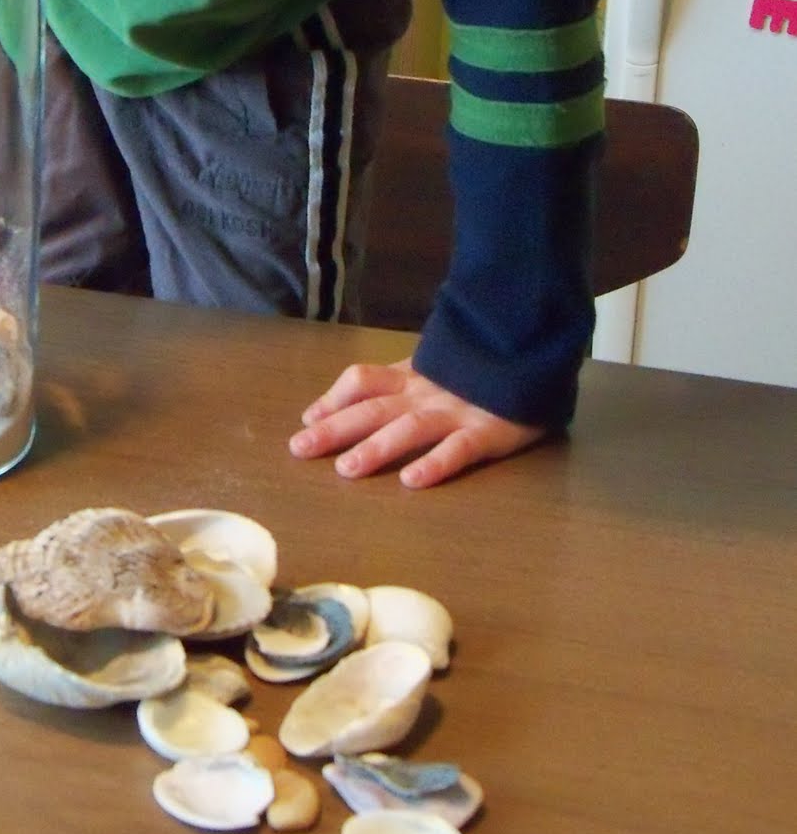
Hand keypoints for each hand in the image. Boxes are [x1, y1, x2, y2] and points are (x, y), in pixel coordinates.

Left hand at [288, 357, 543, 487]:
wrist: (534, 353)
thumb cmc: (478, 372)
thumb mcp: (432, 370)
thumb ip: (393, 384)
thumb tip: (341, 404)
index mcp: (412, 378)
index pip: (364, 382)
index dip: (333, 399)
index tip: (306, 420)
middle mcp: (426, 394)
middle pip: (374, 408)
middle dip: (335, 428)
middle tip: (300, 450)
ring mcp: (456, 411)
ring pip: (410, 428)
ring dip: (377, 447)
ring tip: (347, 469)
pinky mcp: (489, 431)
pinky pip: (459, 448)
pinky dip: (435, 463)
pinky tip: (412, 481)